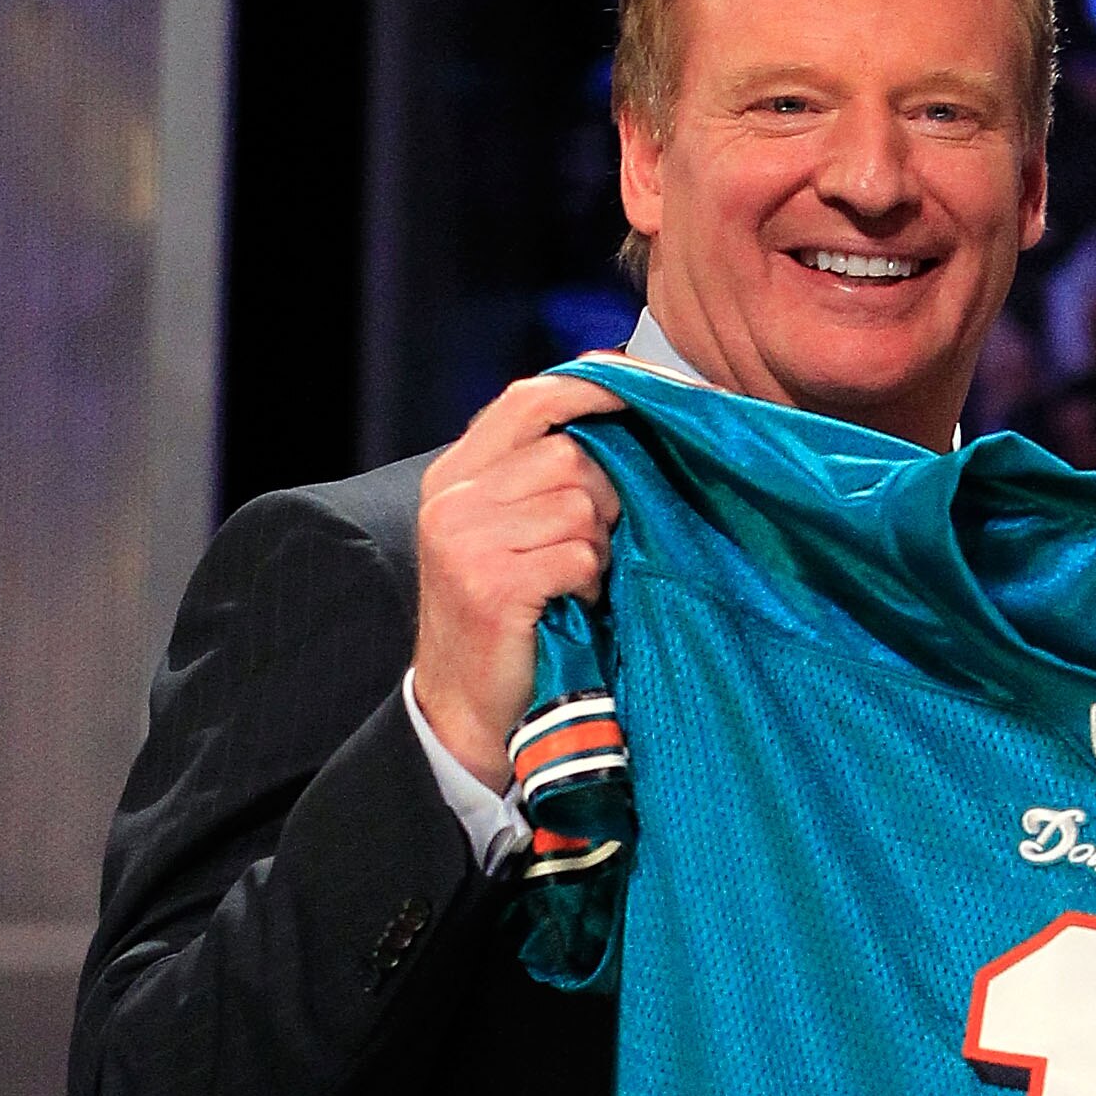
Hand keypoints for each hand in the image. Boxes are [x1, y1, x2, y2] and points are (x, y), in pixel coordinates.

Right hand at [411, 374, 627, 789]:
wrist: (466, 710)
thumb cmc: (509, 616)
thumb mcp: (508, 531)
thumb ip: (540, 474)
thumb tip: (620, 408)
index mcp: (455, 475)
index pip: (528, 400)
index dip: (590, 387)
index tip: (642, 386)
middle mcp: (452, 498)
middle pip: (570, 456)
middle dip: (603, 500)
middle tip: (590, 548)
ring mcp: (466, 540)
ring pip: (580, 505)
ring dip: (597, 547)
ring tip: (574, 582)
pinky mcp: (492, 583)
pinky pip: (580, 555)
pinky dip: (590, 583)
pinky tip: (571, 606)